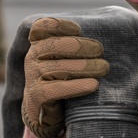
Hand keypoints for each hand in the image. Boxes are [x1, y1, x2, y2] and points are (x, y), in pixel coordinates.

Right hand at [22, 17, 109, 137]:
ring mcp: (32, 76)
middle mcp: (31, 57)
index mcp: (38, 44)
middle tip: (100, 50)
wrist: (46, 111)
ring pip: (59, 68)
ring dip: (85, 66)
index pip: (42, 27)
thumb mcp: (65, 57)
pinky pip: (57, 89)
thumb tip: (106, 30)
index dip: (60, 25)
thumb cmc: (62, 77)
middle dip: (80, 46)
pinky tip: (94, 85)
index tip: (80, 30)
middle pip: (54, 45)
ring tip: (104, 67)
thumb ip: (76, 43)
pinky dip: (77, 86)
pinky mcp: (36, 95)